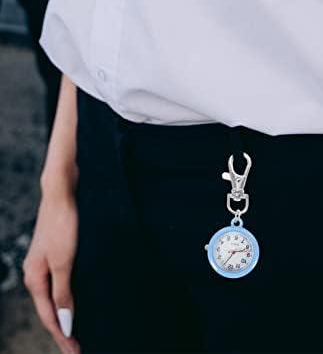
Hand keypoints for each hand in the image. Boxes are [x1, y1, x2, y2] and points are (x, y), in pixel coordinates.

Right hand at [23, 171, 79, 353]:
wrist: (61, 192)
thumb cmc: (62, 224)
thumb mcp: (64, 261)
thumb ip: (63, 292)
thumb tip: (65, 322)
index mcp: (35, 278)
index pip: (49, 317)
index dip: (63, 337)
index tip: (76, 352)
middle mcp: (37, 273)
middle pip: (50, 310)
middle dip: (64, 330)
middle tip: (78, 348)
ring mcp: (46, 263)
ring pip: (56, 296)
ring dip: (67, 314)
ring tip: (79, 330)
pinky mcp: (57, 253)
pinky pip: (61, 282)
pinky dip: (69, 296)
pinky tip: (79, 298)